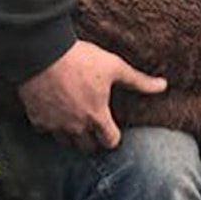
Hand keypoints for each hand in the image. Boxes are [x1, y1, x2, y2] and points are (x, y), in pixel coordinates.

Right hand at [16, 40, 167, 151]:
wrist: (43, 52)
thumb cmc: (81, 59)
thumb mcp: (114, 67)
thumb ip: (138, 81)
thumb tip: (164, 86)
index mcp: (97, 116)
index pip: (110, 142)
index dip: (113, 137)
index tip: (111, 129)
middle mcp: (76, 126)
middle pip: (87, 147)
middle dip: (93, 139)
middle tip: (94, 125)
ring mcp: (55, 124)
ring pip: (65, 142)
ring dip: (72, 135)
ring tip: (75, 120)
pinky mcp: (36, 119)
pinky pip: (45, 130)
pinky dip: (50, 124)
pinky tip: (53, 112)